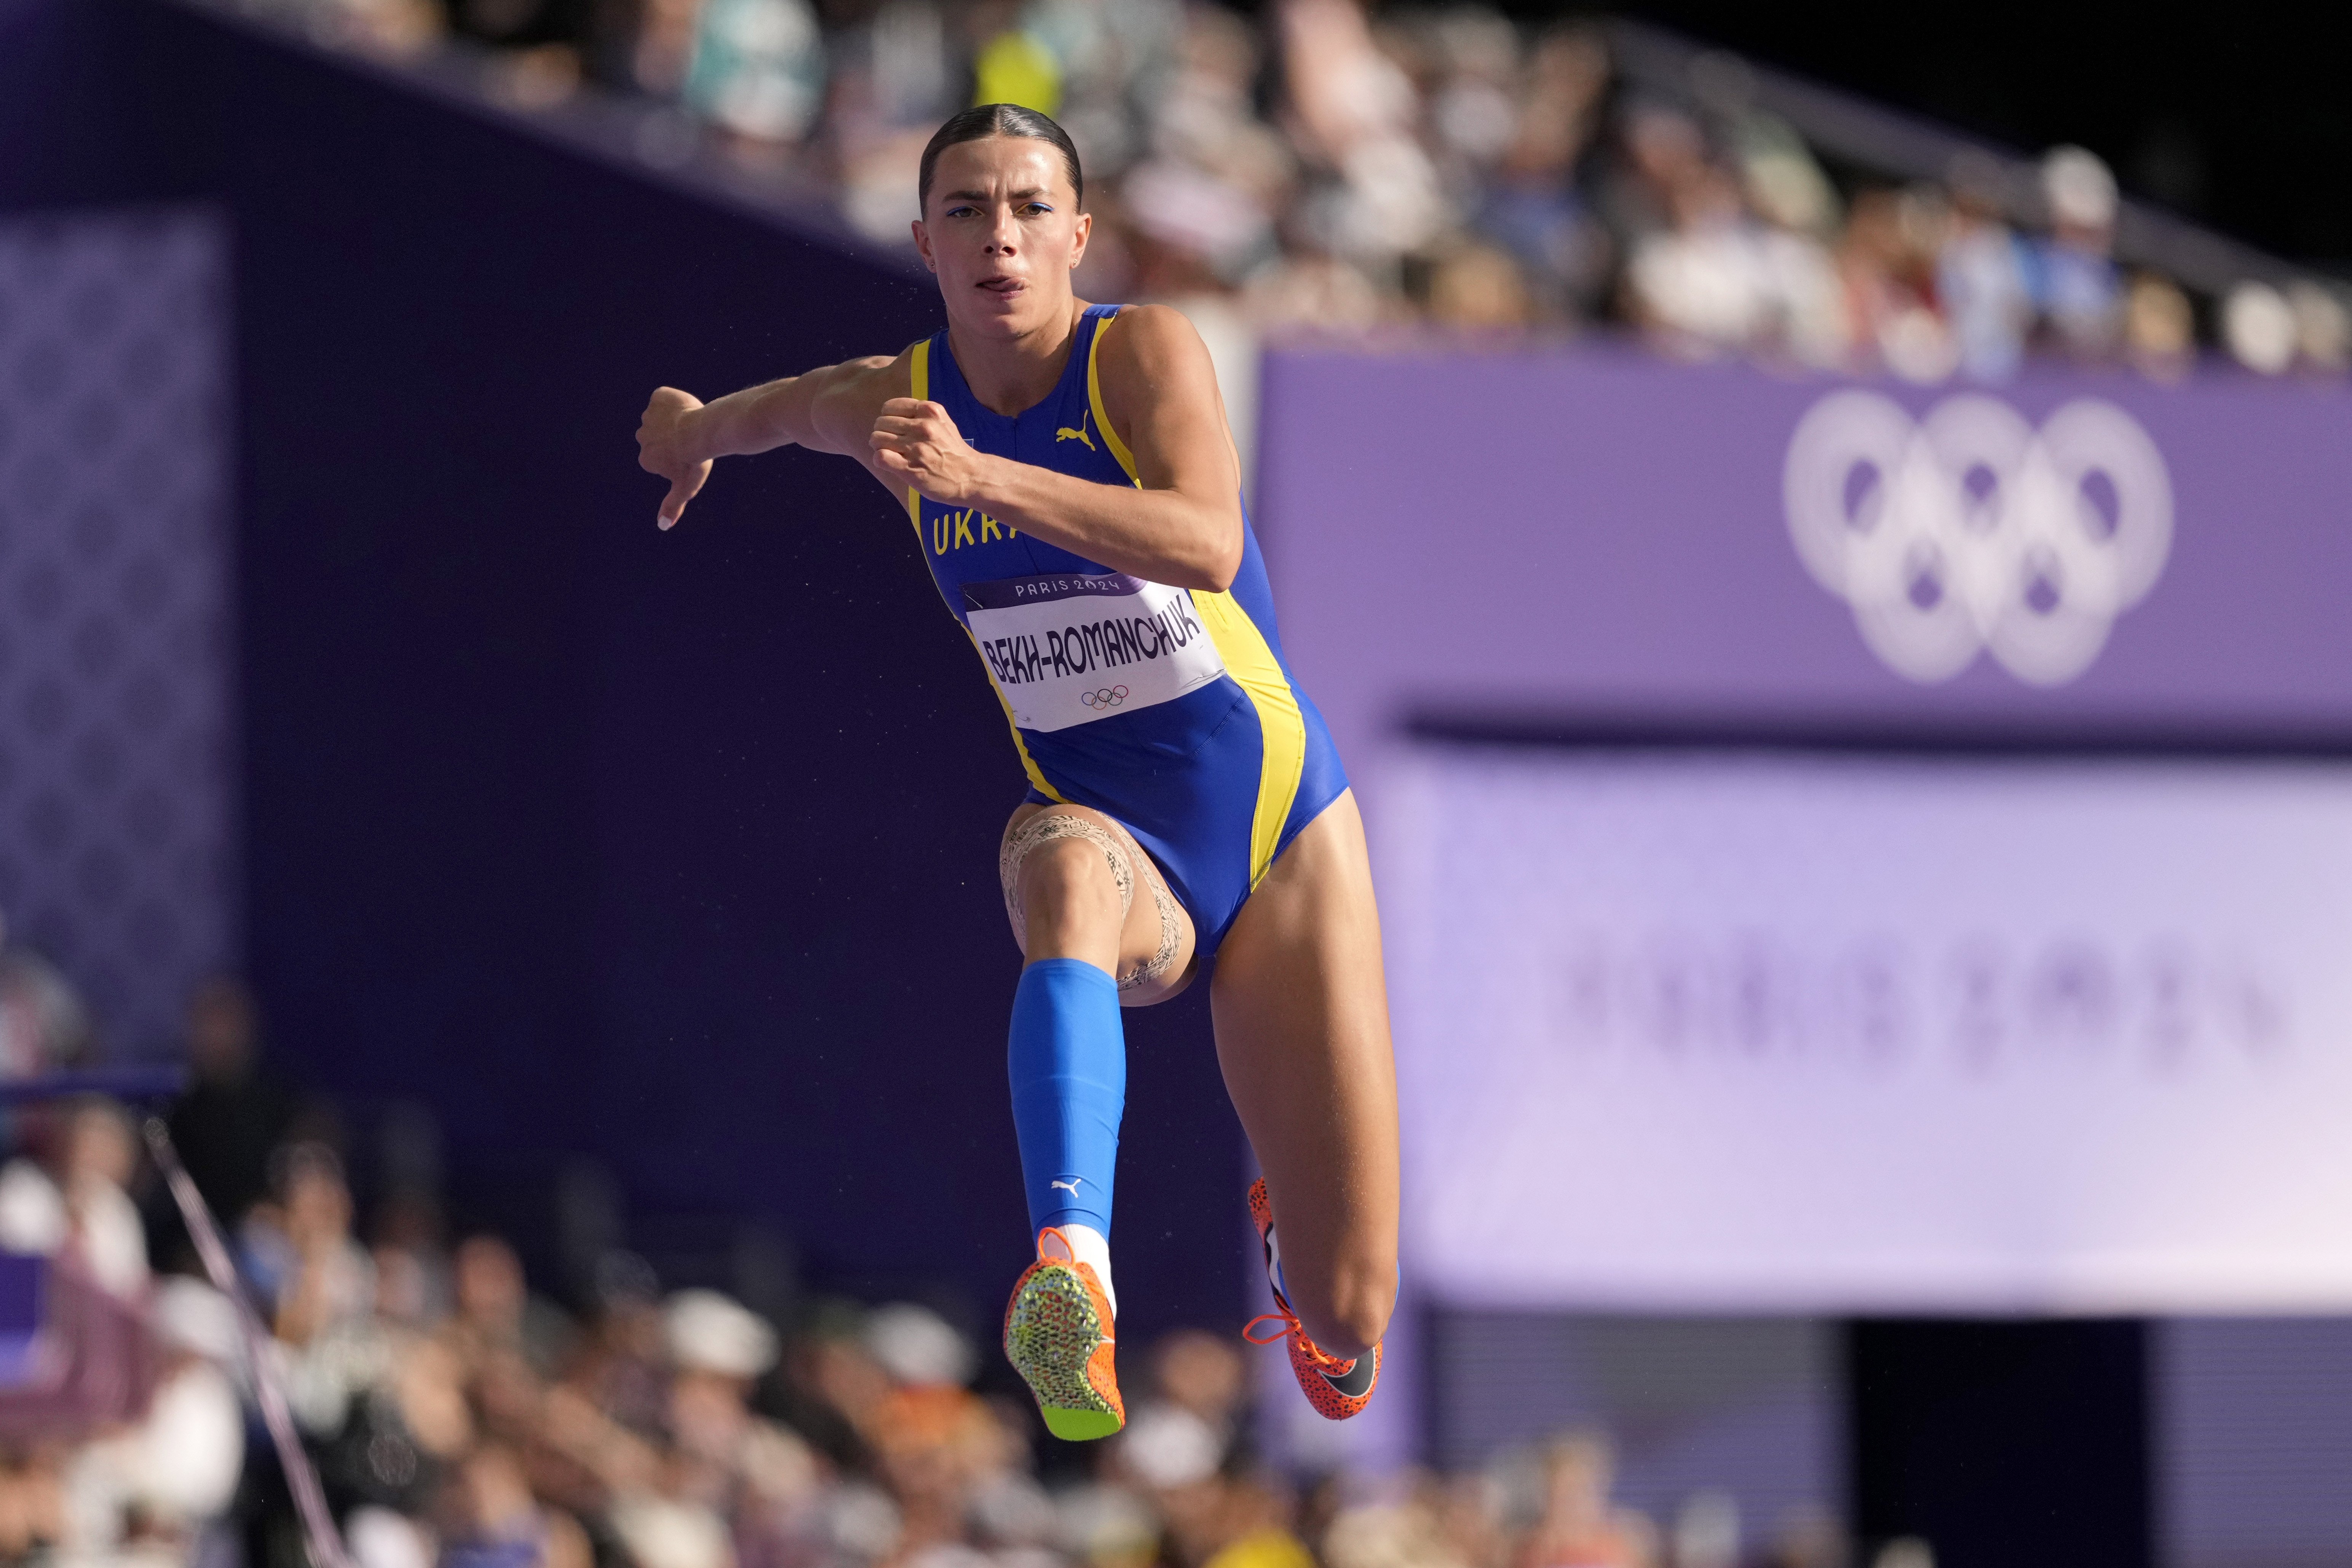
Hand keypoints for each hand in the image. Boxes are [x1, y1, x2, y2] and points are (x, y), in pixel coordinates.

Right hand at [638, 386, 712, 528]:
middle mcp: (641, 436)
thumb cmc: (695, 462)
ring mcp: (648, 416)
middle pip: (658, 437)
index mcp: (645, 459)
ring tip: (691, 426)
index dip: (676, 456)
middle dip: (672, 438)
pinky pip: (664, 398)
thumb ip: (672, 506)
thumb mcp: (685, 488)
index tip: (686, 457)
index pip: (659, 457)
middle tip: (690, 441)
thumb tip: (662, 526)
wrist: (704, 433)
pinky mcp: (658, 397)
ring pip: (661, 418)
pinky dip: (674, 402)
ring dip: (674, 420)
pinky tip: (687, 410)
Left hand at [870, 399, 987, 504]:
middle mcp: (923, 427)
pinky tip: (889, 463)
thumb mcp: (944, 423)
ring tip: (890, 453)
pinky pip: (880, 457)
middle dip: (882, 432)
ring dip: (879, 446)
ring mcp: (916, 448)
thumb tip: (897, 412)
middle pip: (882, 423)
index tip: (894, 428)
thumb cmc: (955, 451)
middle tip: (891, 443)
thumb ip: (923, 414)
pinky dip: (880, 459)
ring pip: (877, 438)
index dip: (887, 417)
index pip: (890, 407)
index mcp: (930, 411)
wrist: (971, 477)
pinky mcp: (910, 469)